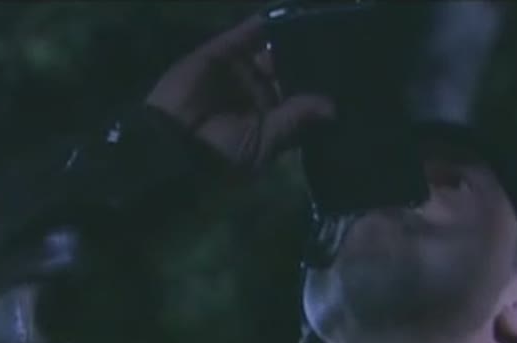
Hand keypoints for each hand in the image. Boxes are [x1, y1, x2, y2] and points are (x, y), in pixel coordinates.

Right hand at [145, 15, 335, 170]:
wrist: (171, 142)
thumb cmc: (220, 154)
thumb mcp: (263, 144)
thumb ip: (295, 120)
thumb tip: (333, 107)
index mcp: (267, 122)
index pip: (298, 101)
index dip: (318, 89)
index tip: (345, 77)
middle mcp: (255, 94)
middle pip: (289, 71)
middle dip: (310, 61)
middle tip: (340, 46)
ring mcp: (238, 71)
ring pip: (273, 49)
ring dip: (293, 39)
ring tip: (322, 24)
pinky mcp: (222, 51)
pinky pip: (248, 33)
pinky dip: (267, 22)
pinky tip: (294, 12)